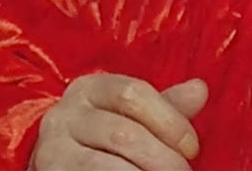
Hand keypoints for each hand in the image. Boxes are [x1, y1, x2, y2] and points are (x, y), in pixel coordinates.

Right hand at [29, 74, 207, 170]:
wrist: (62, 164)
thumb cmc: (104, 139)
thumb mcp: (132, 117)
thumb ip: (165, 106)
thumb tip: (199, 89)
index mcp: (90, 88)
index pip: (133, 93)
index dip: (170, 121)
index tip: (192, 148)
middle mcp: (65, 113)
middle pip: (123, 132)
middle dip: (162, 158)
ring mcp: (52, 148)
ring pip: (105, 165)